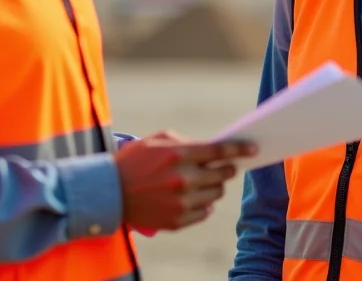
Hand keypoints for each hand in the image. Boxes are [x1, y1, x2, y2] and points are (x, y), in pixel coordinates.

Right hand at [114, 130, 256, 230]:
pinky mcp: (176, 220)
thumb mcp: (157, 140)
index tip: (253, 149)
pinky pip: (205, 212)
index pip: (218, 150)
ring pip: (216, 193)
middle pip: (222, 174)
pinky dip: (203, 204)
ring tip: (202, 182)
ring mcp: (180, 202)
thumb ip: (187, 143)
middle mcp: (181, 179)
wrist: (108, 192)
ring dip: (214, 186)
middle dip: (227, 168)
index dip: (239, 149)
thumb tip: (214, 150)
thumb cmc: (134, 161)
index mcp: (177, 154)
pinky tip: (193, 197)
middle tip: (226, 167)